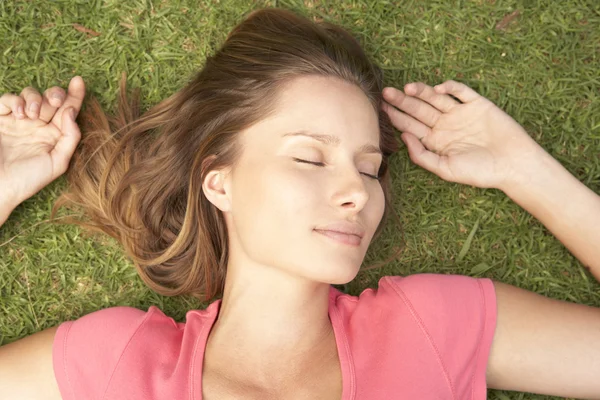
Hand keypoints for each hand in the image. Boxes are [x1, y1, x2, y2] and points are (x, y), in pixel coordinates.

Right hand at [0, 76, 85, 209]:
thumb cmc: (28, 180)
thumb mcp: (58, 162)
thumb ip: (70, 137)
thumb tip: (71, 111)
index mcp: (55, 135)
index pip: (68, 111)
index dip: (75, 94)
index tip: (79, 81)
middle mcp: (38, 126)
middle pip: (51, 99)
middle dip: (55, 94)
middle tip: (54, 101)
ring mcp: (18, 121)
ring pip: (31, 95)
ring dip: (35, 99)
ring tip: (32, 116)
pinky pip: (8, 100)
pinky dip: (16, 101)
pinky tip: (20, 114)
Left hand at [381, 80, 544, 189]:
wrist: (513, 165)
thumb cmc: (480, 172)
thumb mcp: (445, 169)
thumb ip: (422, 156)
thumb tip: (404, 137)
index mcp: (435, 141)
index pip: (411, 126)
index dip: (396, 117)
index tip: (381, 109)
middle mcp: (445, 125)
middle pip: (419, 109)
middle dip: (402, 102)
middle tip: (386, 93)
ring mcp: (460, 113)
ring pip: (436, 98)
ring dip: (422, 92)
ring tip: (407, 88)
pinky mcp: (478, 104)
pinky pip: (461, 92)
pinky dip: (451, 87)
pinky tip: (439, 89)